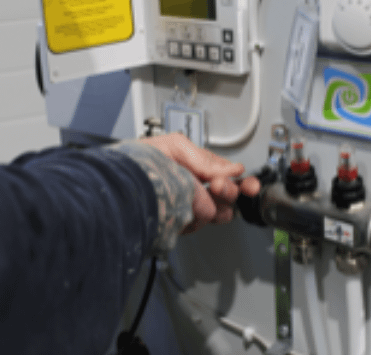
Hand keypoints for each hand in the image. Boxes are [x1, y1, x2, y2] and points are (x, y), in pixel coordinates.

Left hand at [140, 133, 259, 233]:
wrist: (121, 184)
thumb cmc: (140, 160)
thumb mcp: (176, 147)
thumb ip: (205, 159)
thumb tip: (233, 169)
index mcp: (198, 168)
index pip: (229, 176)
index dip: (243, 181)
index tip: (249, 185)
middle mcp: (197, 189)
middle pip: (229, 196)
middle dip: (229, 190)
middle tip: (218, 185)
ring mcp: (191, 208)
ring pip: (220, 212)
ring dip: (215, 203)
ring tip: (203, 193)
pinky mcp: (182, 223)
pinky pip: (201, 222)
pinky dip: (198, 214)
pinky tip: (188, 205)